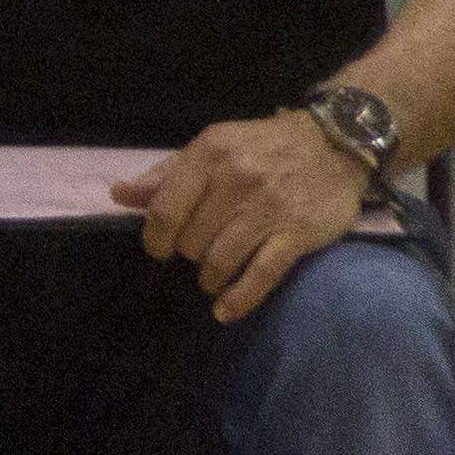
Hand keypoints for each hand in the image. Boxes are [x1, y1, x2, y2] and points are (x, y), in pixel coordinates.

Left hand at [114, 112, 378, 322]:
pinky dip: (239, 298)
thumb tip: (119, 195)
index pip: (165, 208)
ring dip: (210, 278)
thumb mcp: (213, 148)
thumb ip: (166, 174)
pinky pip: (261, 274)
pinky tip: (225, 311)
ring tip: (212, 278)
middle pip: (192, 240)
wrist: (335, 143)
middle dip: (189, 254)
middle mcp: (236, 180)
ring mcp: (268, 209)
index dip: (155, 237)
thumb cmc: (263, 148)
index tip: (159, 249)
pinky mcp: (297, 234)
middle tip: (198, 253)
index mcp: (209, 155)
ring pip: (220, 260)